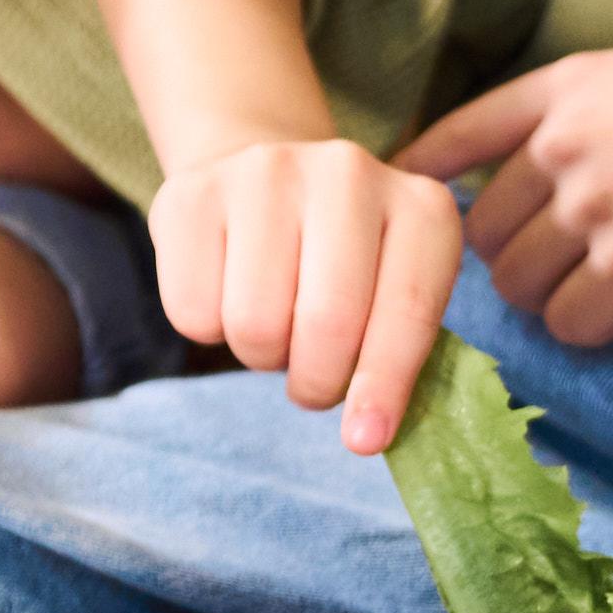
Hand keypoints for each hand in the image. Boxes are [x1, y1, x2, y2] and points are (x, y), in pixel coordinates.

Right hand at [147, 134, 461, 451]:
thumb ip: (394, 357)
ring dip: (261, 355)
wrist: (261, 178)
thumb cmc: (341, 262)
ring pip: (254, 323)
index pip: (409, 309)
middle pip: (328, 322)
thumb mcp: (390, 294)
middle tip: (312, 382)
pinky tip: (227, 293)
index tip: (365, 439)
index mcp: (420, 207)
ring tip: (274, 326)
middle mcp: (348, 173)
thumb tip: (365, 435)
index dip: (384, 384)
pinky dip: (208, 330)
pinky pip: (192, 312)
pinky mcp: (192, 194)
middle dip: (316, 381)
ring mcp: (265, 173)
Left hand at [402, 43, 612, 347]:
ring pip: (519, 286)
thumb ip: (595, 118)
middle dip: (508, 259)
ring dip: (547, 299)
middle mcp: (564, 143)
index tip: (409, 195)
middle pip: (482, 231)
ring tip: (594, 291)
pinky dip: (592, 328)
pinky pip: (573, 322)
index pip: (459, 133)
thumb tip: (553, 178)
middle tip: (553, 270)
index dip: (425, 171)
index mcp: (565, 87)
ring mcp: (595, 205)